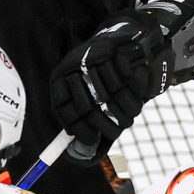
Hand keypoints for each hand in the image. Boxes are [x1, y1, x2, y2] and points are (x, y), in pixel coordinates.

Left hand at [50, 12, 161, 162]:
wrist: (107, 42)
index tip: (93, 141)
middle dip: (104, 124)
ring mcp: (90, 58)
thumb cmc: (91, 77)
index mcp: (58, 80)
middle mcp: (71, 67)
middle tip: (116, 133)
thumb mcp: (77, 94)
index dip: (80, 129)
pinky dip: (131, 97)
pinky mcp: (110, 51)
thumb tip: (82, 152)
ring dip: (120, 113)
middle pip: (87, 105)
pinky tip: (134, 105)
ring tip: (127, 121)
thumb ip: (78, 118)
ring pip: (108, 95)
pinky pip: (123, 80)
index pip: (65, 110)